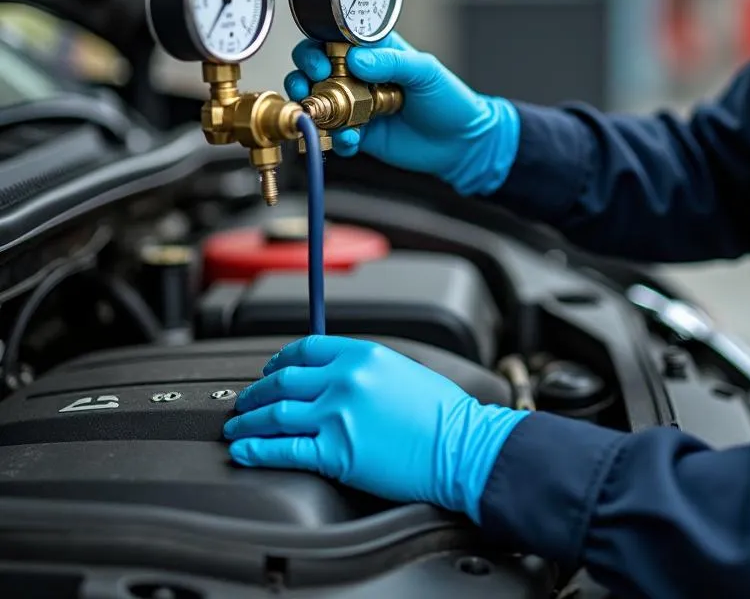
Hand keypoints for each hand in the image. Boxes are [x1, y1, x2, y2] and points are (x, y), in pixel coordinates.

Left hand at [223, 335, 528, 521]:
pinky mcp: (335, 453)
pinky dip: (257, 450)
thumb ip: (366, 369)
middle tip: (244, 402)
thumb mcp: (403, 370)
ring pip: (275, 414)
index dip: (279, 361)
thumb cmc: (443, 414)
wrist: (461, 446)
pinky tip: (245, 451)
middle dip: (255, 392)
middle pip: (282, 381)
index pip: (306, 349)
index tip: (269, 370)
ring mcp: (337, 416)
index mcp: (362, 355)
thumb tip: (337, 377)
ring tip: (236, 429)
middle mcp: (345, 380)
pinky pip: (283, 450)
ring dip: (248, 421)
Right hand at [284, 32, 520, 195]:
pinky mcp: (359, 133)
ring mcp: (357, 105)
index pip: (335, 40)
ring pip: (318, 102)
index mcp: (376, 52)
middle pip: (315, 69)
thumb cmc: (450, 100)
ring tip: (322, 116)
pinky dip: (335, 138)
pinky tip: (351, 140)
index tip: (320, 60)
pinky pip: (335, 135)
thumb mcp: (426, 71)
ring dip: (312, 108)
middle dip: (304, 76)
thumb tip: (357, 59)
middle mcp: (360, 76)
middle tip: (311, 85)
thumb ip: (393, 62)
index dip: (319, 47)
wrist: (461, 143)